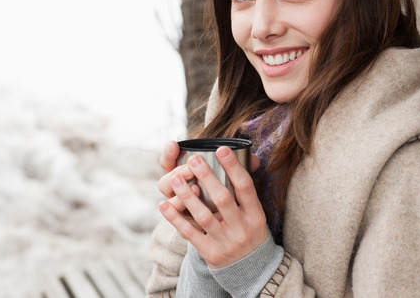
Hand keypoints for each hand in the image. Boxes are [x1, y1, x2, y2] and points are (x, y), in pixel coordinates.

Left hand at [159, 146, 268, 268]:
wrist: (251, 270)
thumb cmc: (250, 232)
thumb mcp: (256, 214)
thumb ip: (245, 191)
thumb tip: (248, 158)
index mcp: (255, 214)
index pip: (245, 187)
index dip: (233, 167)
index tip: (221, 149)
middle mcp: (241, 228)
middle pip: (222, 199)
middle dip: (207, 177)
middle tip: (193, 159)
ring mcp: (225, 241)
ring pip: (203, 216)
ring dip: (187, 196)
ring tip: (175, 179)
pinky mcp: (210, 252)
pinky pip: (190, 234)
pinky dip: (175, 219)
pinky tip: (163, 205)